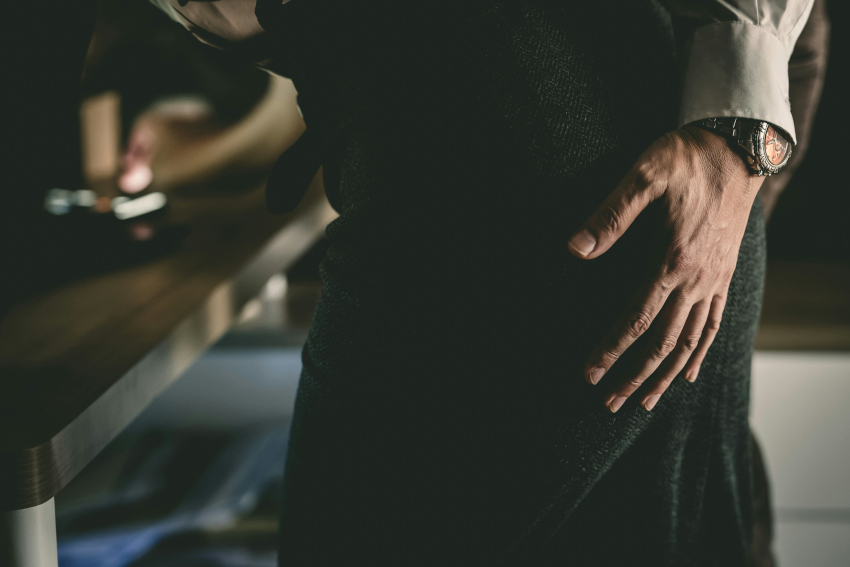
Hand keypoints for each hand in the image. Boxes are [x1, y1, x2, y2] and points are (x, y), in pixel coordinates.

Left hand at [568, 125, 763, 412]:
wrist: (738, 148)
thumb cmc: (686, 159)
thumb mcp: (644, 175)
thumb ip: (610, 214)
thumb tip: (574, 248)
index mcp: (671, 260)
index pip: (636, 320)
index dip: (611, 349)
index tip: (589, 374)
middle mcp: (696, 279)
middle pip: (662, 343)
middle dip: (634, 376)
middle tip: (608, 404)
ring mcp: (713, 280)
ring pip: (690, 342)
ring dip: (665, 375)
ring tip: (645, 402)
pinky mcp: (723, 275)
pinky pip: (713, 324)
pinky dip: (700, 353)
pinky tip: (688, 373)